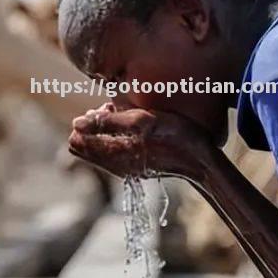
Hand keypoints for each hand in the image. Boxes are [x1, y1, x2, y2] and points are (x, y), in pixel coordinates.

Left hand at [68, 103, 214, 180]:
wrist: (201, 160)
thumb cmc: (175, 136)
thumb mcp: (142, 121)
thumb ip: (108, 121)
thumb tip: (75, 123)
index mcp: (114, 154)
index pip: (79, 141)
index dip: (86, 121)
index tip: (102, 108)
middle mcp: (116, 166)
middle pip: (87, 147)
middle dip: (93, 126)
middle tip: (110, 110)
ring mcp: (126, 169)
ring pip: (100, 150)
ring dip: (105, 131)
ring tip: (120, 114)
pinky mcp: (137, 168)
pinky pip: (114, 154)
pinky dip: (115, 139)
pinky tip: (130, 128)